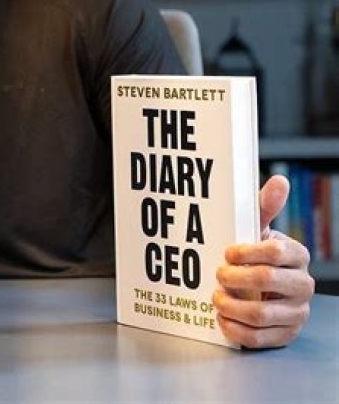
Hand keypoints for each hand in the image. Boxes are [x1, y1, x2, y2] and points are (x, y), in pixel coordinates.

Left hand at [213, 174, 313, 348]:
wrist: (263, 287)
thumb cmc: (257, 253)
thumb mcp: (257, 229)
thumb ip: (265, 206)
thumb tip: (279, 180)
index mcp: (297, 255)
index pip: (276, 251)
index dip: (247, 252)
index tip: (227, 252)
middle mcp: (302, 285)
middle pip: (268, 281)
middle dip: (236, 277)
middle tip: (218, 274)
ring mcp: (296, 312)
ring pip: (262, 314)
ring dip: (232, 305)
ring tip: (216, 298)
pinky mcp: (285, 335)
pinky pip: (260, 338)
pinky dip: (235, 329)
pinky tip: (222, 318)